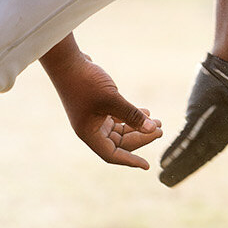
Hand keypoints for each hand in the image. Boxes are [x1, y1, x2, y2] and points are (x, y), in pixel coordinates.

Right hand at [55, 53, 162, 168]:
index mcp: (89, 133)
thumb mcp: (112, 99)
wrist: (67, 61)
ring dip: (138, 126)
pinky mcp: (97, 107)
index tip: (147, 165)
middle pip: (119, 142)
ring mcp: (93, 118)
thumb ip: (132, 115)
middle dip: (140, 137)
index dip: (130, 160)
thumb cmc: (85, 81)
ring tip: (157, 122)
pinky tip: (145, 112)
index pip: (112, 154)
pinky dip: (131, 117)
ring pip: (120, 130)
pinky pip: (117, 118)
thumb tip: (152, 129)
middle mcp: (91, 129)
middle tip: (160, 131)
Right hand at [159, 54, 227, 186]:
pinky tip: (165, 162)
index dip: (191, 166)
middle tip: (166, 182)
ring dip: (177, 166)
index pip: (205, 153)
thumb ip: (211, 119)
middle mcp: (219, 134)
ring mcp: (209, 127)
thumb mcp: (219, 106)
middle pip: (198, 158)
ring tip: (163, 177)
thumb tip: (202, 124)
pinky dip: (175, 152)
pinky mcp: (199, 119)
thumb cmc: (223, 84)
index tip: (179, 175)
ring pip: (192, 153)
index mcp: (224, 132)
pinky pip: (186, 140)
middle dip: (182, 171)